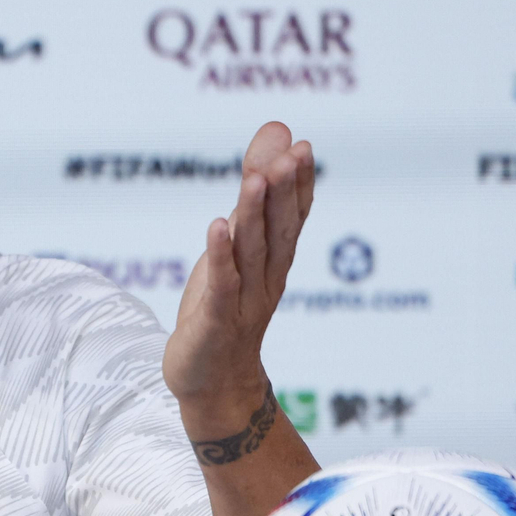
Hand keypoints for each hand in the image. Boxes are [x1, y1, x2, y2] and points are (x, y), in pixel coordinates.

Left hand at [164, 122, 314, 420]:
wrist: (213, 382)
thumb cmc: (225, 307)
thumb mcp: (238, 247)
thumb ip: (255, 194)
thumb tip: (276, 133)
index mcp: (274, 261)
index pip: (292, 218)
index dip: (299, 185)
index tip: (303, 147)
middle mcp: (266, 279)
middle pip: (278, 230)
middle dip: (285, 191)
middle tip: (292, 154)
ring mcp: (243, 302)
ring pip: (251, 253)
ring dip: (254, 214)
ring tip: (255, 179)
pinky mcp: (215, 322)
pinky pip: (222, 286)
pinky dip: (220, 257)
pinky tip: (216, 227)